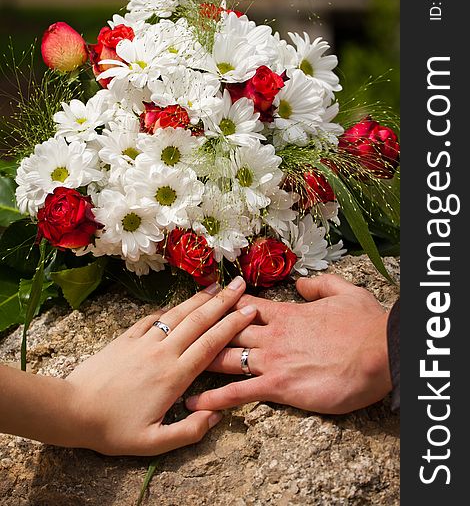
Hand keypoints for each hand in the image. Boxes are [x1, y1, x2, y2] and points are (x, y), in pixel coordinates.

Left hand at [0, 276, 256, 455]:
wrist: (72, 410)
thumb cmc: (113, 429)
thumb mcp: (153, 442)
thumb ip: (188, 430)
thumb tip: (215, 415)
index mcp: (175, 376)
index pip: (211, 344)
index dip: (232, 325)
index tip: (250, 310)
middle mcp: (163, 352)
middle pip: (198, 321)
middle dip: (222, 301)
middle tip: (240, 284)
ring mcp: (143, 342)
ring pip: (177, 314)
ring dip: (198, 298)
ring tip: (215, 285)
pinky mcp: (126, 338)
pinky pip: (151, 318)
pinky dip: (167, 309)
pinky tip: (175, 304)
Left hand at [186, 274, 392, 414]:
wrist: (380, 351)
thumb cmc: (364, 323)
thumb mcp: (344, 291)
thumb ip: (318, 285)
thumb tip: (300, 283)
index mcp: (286, 313)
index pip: (244, 306)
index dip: (222, 303)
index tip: (203, 301)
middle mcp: (272, 335)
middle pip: (226, 330)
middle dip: (202, 330)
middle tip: (176, 333)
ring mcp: (273, 360)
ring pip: (225, 358)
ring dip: (198, 361)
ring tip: (173, 365)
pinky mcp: (279, 387)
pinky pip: (238, 392)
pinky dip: (213, 397)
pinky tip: (193, 402)